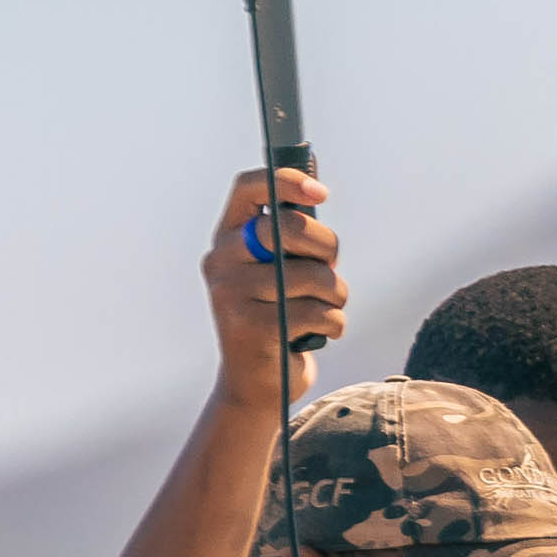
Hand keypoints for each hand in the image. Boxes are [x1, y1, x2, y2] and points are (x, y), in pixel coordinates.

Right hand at [205, 166, 340, 402]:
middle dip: (326, 246)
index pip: (249, 188)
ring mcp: (231, 295)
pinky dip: (333, 323)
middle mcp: (221, 261)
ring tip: (327, 308)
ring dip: (336, 294)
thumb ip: (293, 226)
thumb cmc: (279, 315)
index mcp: (227, 238)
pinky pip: (317, 312)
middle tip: (330, 266)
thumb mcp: (281, 267)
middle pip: (287, 227)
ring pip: (311, 275)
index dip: (286, 180)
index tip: (320, 192)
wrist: (256, 385)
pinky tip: (320, 333)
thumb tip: (314, 171)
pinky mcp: (252, 328)